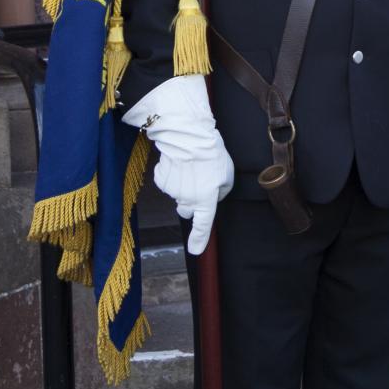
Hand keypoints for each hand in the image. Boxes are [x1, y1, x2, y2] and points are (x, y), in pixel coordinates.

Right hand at [123, 75, 232, 254]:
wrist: (189, 137)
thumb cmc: (212, 155)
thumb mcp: (227, 175)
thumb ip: (221, 191)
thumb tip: (213, 197)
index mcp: (206, 200)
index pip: (203, 226)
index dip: (200, 240)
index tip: (195, 251)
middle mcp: (187, 200)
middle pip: (187, 210)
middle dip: (193, 203)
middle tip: (200, 184)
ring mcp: (172, 191)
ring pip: (178, 195)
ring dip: (185, 186)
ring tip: (193, 167)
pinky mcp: (161, 180)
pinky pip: (169, 183)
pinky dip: (174, 176)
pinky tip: (180, 163)